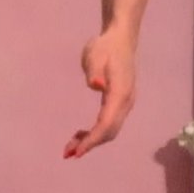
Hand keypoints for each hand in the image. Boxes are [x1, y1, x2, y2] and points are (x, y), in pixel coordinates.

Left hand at [64, 28, 136, 158]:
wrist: (121, 39)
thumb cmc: (105, 47)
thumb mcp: (94, 55)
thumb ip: (94, 71)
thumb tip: (97, 85)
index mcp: (120, 93)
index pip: (106, 123)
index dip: (92, 139)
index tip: (77, 151)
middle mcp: (126, 103)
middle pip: (109, 131)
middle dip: (90, 144)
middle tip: (67, 153)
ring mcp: (125, 104)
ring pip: (110, 130)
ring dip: (92, 141)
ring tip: (70, 147)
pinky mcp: (120, 103)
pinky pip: (109, 123)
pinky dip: (95, 133)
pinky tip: (80, 135)